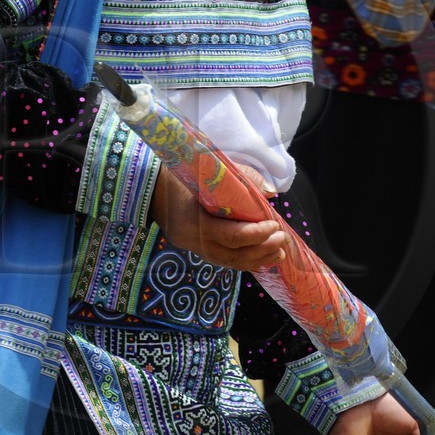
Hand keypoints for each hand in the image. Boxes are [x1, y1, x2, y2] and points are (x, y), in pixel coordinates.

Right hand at [148, 166, 286, 271]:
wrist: (151, 186)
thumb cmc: (181, 174)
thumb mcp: (208, 170)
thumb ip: (241, 178)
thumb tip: (270, 193)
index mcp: (193, 221)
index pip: (231, 236)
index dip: (257, 234)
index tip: (275, 224)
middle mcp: (193, 241)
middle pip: (234, 254)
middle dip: (262, 249)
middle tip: (283, 239)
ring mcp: (193, 248)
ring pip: (230, 263)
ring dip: (258, 260)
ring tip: (279, 254)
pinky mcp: (196, 250)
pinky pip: (224, 262)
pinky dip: (245, 263)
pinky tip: (261, 261)